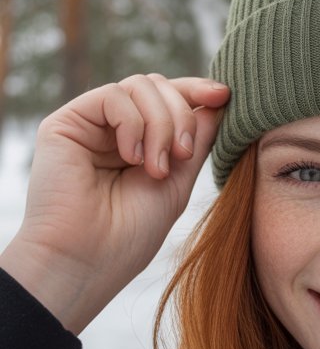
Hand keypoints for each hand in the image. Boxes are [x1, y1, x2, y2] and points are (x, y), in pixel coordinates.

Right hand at [1, 75, 229, 334]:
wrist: (86, 262)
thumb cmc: (130, 235)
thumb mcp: (178, 181)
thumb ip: (196, 139)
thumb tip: (218, 99)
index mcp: (139, 142)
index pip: (170, 99)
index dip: (198, 91)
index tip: (224, 96)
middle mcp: (112, 129)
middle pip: (158, 86)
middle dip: (181, 114)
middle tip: (183, 155)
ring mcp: (89, 125)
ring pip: (139, 86)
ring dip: (160, 124)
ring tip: (157, 168)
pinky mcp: (65, 124)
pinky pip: (112, 96)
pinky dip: (133, 123)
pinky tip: (131, 158)